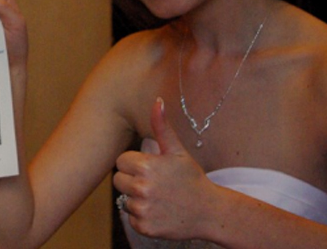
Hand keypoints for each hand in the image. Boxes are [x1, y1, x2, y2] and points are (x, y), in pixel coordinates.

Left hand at [113, 98, 214, 239]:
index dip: (134, 164)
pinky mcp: (143, 226)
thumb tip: (157, 100)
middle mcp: (142, 188)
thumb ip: (162, 127)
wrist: (209, 212)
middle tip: (154, 184)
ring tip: (158, 198)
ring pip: (124, 199)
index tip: (151, 169)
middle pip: (118, 180)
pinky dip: (142, 216)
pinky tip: (159, 211)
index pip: (120, 161)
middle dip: (132, 181)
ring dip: (137, 199)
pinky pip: (131, 217)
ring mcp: (142, 209)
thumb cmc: (191, 179)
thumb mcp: (177, 152)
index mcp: (146, 166)